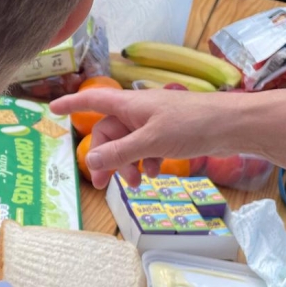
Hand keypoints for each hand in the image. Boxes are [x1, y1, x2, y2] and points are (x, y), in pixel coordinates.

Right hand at [50, 88, 246, 187]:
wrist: (233, 125)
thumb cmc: (192, 125)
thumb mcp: (151, 142)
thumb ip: (121, 152)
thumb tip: (92, 160)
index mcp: (130, 104)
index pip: (92, 100)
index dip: (71, 104)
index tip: (52, 109)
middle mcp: (139, 110)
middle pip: (110, 133)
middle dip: (106, 158)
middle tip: (103, 186)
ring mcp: (155, 122)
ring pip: (129, 144)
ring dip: (128, 165)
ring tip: (138, 184)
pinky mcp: (170, 133)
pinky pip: (147, 148)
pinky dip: (147, 162)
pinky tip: (156, 174)